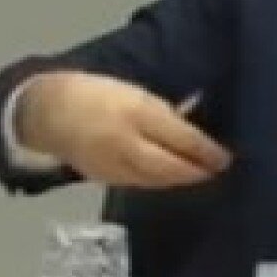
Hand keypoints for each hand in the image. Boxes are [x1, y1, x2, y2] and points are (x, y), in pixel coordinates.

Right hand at [16, 71, 231, 187]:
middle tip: (219, 170)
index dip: (206, 150)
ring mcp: (114, 164)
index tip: (226, 156)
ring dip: (182, 179)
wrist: (49, 112)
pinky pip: (140, 183)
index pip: (181, 137)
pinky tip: (172, 178)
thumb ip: (166, 112)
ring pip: (157, 179)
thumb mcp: (137, 93)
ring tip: (202, 175)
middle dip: (198, 171)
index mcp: (137, 113)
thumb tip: (194, 126)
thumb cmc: (99, 94)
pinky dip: (160, 182)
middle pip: (171, 165)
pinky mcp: (104, 178)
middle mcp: (126, 142)